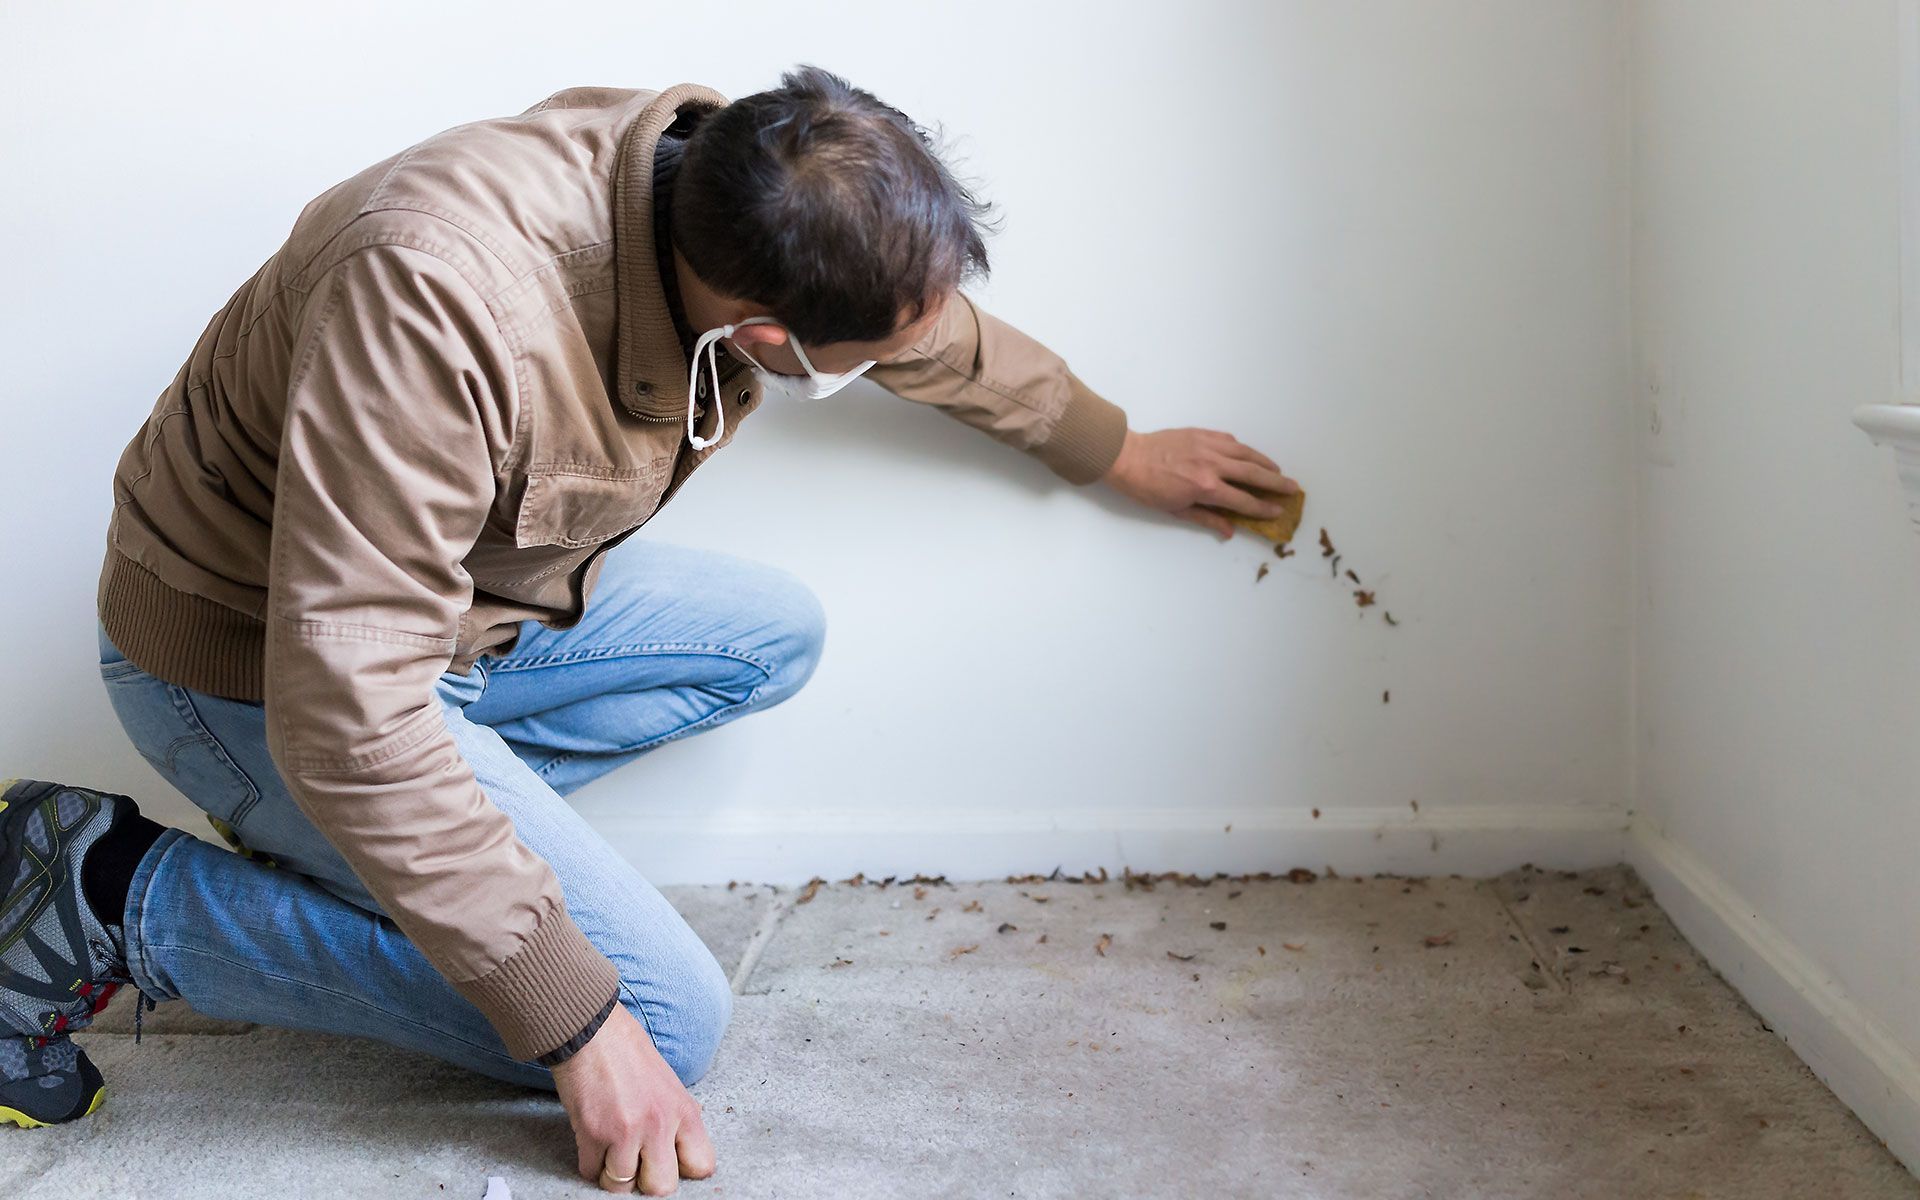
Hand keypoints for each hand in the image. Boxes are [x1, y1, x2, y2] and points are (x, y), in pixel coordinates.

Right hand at [552, 1003, 715, 1194]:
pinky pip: (590, 1172)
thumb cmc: (628, 1052)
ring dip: (612, 1172)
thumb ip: (675, 1118)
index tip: (668, 1163)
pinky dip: (589, 1163)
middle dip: (645, 1180)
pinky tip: (592, 1142)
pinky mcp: (592, 1134)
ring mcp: (625, 1131)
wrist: (591, 1030)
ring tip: (610, 1150)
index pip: (701, 1166)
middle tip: (635, 1162)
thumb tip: (678, 1151)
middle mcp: (659, 1125)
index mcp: (683, 1110)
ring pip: (621, 1186)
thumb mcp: (667, 1083)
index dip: (682, 1170)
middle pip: (661, 1188)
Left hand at [1100, 427, 1301, 539]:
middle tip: (1293, 488)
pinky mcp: (1202, 433)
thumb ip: (1207, 518)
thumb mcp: (1176, 510)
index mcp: (1206, 487)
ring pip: (1246, 453)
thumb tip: (1231, 530)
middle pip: (1253, 474)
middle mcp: (1213, 465)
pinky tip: (1249, 456)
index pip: (1243, 500)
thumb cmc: (1148, 488)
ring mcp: (1209, 446)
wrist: (1128, 457)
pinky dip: (1243, 449)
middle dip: (1276, 483)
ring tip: (1278, 470)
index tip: (1278, 511)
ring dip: (1265, 462)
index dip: (1263, 508)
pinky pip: (1230, 440)